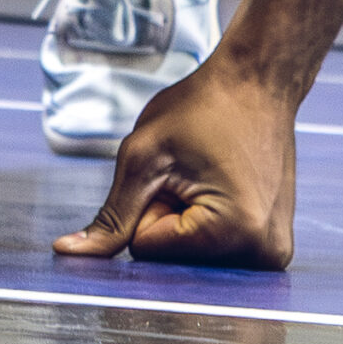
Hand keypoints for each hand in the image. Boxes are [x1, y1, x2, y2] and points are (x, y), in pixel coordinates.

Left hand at [53, 58, 296, 267]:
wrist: (257, 82)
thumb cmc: (203, 107)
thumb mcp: (143, 158)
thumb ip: (110, 217)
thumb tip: (69, 254)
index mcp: (233, 234)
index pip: (145, 249)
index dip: (148, 205)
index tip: (175, 171)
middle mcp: (263, 256)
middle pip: (172, 260)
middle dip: (168, 217)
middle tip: (193, 172)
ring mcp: (273, 254)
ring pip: (191, 256)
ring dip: (188, 219)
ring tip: (210, 176)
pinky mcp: (273, 246)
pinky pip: (215, 250)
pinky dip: (208, 222)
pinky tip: (226, 185)